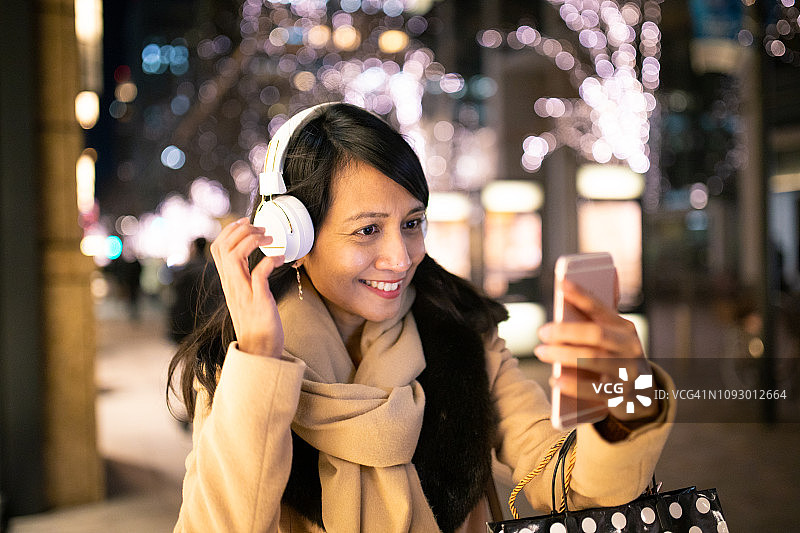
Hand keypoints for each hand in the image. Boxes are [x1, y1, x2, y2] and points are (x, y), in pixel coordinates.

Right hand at [210, 217, 284, 357]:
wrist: (260, 349)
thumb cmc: (258, 321)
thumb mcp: (247, 296)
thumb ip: (246, 278)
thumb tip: (257, 261)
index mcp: (228, 282)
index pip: (217, 248)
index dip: (230, 231)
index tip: (247, 223)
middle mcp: (231, 285)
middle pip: (223, 247)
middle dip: (241, 231)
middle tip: (262, 230)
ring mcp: (243, 292)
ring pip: (234, 256)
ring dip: (252, 241)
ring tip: (270, 238)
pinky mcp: (258, 300)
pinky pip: (259, 273)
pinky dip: (270, 261)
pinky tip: (281, 258)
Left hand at [534, 280, 657, 422]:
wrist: (643, 395)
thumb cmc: (616, 358)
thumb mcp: (613, 339)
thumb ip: (593, 324)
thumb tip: (563, 301)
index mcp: (625, 329)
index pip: (601, 309)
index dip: (581, 295)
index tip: (562, 284)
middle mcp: (630, 348)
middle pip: (595, 334)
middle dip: (565, 331)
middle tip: (542, 331)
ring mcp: (628, 372)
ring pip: (593, 359)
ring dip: (563, 355)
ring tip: (541, 352)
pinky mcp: (621, 395)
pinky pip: (594, 389)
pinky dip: (572, 385)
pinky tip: (555, 380)